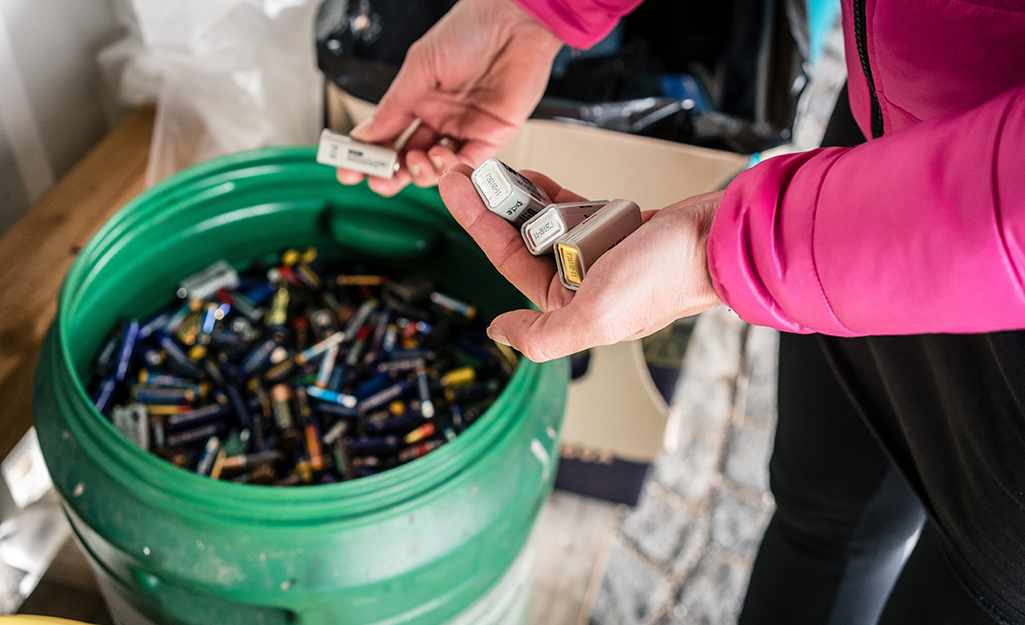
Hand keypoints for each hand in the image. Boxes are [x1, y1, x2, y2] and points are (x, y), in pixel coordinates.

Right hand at [336, 0, 562, 196]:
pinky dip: (452, 170)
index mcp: (417, 99)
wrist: (514, 22)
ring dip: (421, 171)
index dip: (368, 156)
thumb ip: (394, 105)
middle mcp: (439, 117)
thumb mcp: (421, 67)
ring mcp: (464, 129)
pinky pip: (468, 164)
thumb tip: (366, 134)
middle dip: (392, 174)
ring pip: (437, 168)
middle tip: (380, 179)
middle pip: (409, 159)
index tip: (349, 169)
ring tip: (416, 158)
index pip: (387, 136)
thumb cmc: (470, 30)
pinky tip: (441, 160)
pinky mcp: (492, 136)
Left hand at [438, 164, 723, 361]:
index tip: (457, 191)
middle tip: (469, 172)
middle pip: (523, 240)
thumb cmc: (665, 277)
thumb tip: (498, 333)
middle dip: (493, 207)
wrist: (718, 238)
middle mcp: (581, 284)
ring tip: (496, 170)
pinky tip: (533, 179)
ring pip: (546, 222)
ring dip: (521, 197)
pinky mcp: (617, 229)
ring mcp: (598, 254)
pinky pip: (575, 209)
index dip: (478, 224)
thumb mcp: (595, 316)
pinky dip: (553, 195)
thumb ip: (542, 335)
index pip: (510, 262)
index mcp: (570, 308)